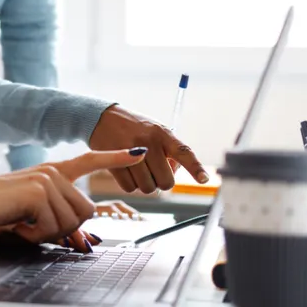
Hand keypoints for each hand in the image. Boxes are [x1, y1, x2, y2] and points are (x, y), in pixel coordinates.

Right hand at [0, 148, 149, 249]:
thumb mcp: (31, 212)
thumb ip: (57, 214)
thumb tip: (85, 232)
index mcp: (51, 171)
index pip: (89, 161)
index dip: (115, 158)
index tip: (138, 153)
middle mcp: (52, 171)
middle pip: (85, 211)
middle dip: (63, 229)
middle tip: (32, 226)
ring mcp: (47, 179)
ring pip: (70, 222)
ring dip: (45, 233)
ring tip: (20, 223)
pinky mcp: (39, 192)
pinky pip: (52, 227)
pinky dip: (33, 235)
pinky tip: (16, 224)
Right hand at [88, 106, 208, 193]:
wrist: (102, 117)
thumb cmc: (134, 127)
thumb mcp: (154, 131)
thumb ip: (167, 150)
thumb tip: (173, 173)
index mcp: (162, 133)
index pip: (183, 152)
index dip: (195, 167)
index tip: (205, 179)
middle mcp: (148, 142)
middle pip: (165, 181)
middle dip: (161, 182)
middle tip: (154, 173)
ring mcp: (130, 153)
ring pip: (147, 187)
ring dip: (145, 184)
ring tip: (139, 169)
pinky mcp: (115, 162)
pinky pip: (130, 188)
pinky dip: (130, 185)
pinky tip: (127, 171)